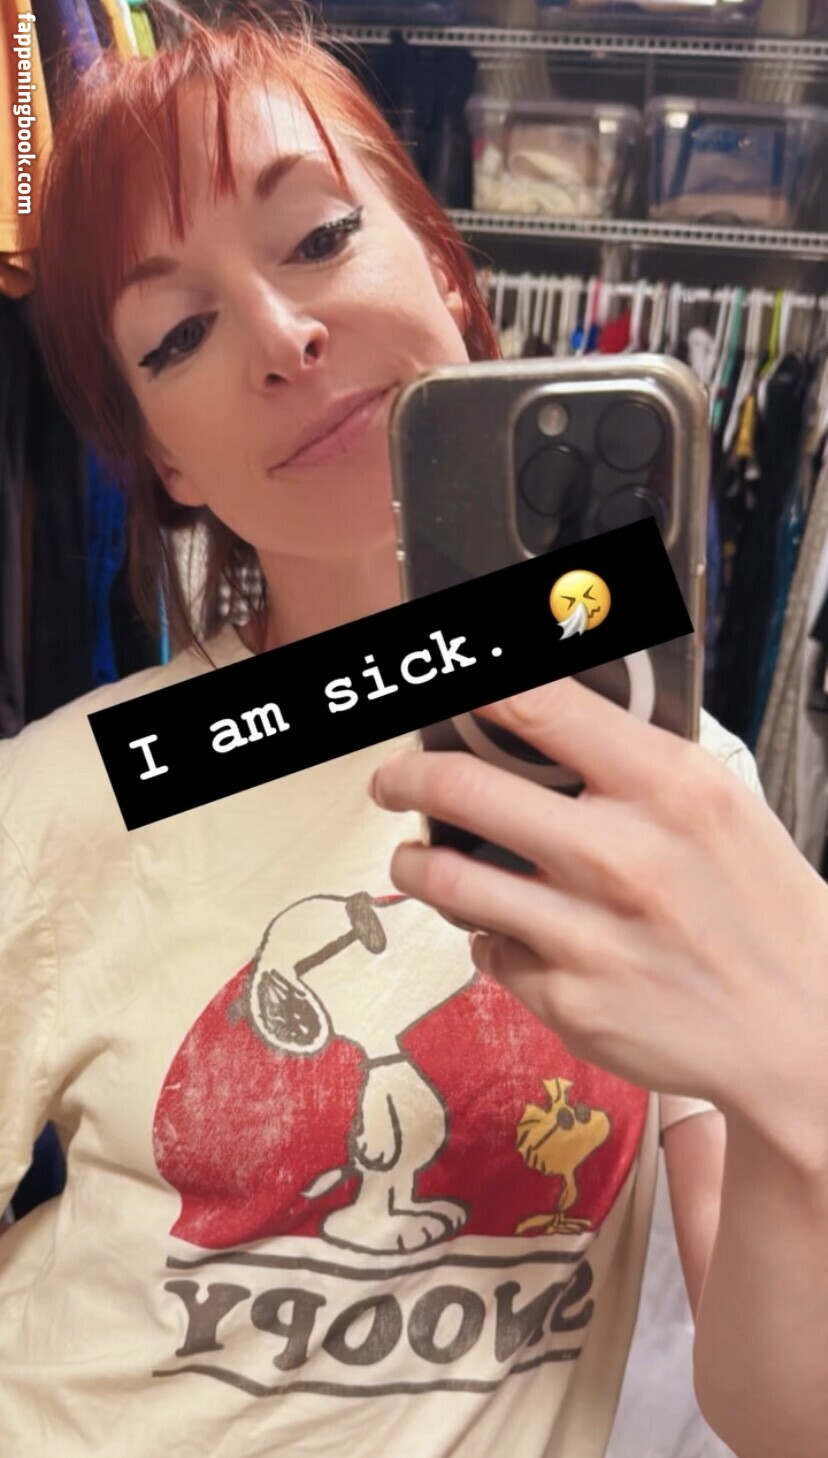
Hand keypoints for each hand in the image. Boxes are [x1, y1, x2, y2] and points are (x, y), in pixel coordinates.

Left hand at [369, 679, 827, 1157]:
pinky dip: (487, 936)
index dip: (470, 685)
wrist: (802, 1024)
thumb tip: (530, 715)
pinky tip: (509, 931)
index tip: (438, 687)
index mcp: (665, 786)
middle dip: (403, 777)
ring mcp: (586, 934)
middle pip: (462, 787)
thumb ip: (627, 759)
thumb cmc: (757, 901)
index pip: (538, 704)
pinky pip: (487, 949)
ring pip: (448, 878)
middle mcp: (619, 854)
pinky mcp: (566, 1000)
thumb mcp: (714, 801)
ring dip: (417, 861)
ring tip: (417, 857)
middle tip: (391, 780)